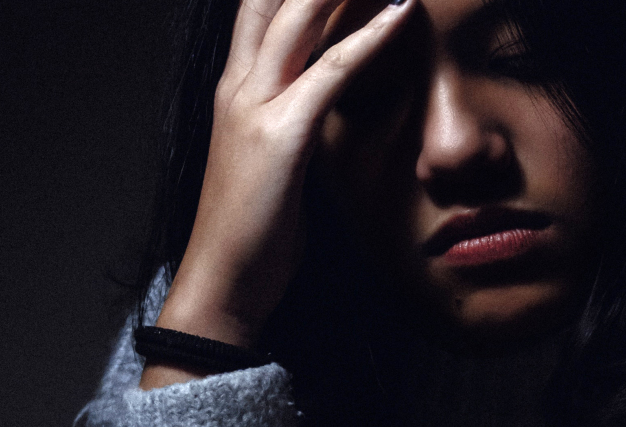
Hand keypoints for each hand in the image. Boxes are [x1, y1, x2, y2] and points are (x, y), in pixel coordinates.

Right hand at [141, 0, 413, 388]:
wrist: (225, 280)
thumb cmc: (254, 225)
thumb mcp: (274, 155)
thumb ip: (294, 113)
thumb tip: (329, 92)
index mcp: (235, 87)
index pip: (261, 8)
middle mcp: (239, 85)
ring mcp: (255, 106)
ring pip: (299, 17)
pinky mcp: (281, 135)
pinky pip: (331, 71)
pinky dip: (369, 36)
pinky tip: (401, 9)